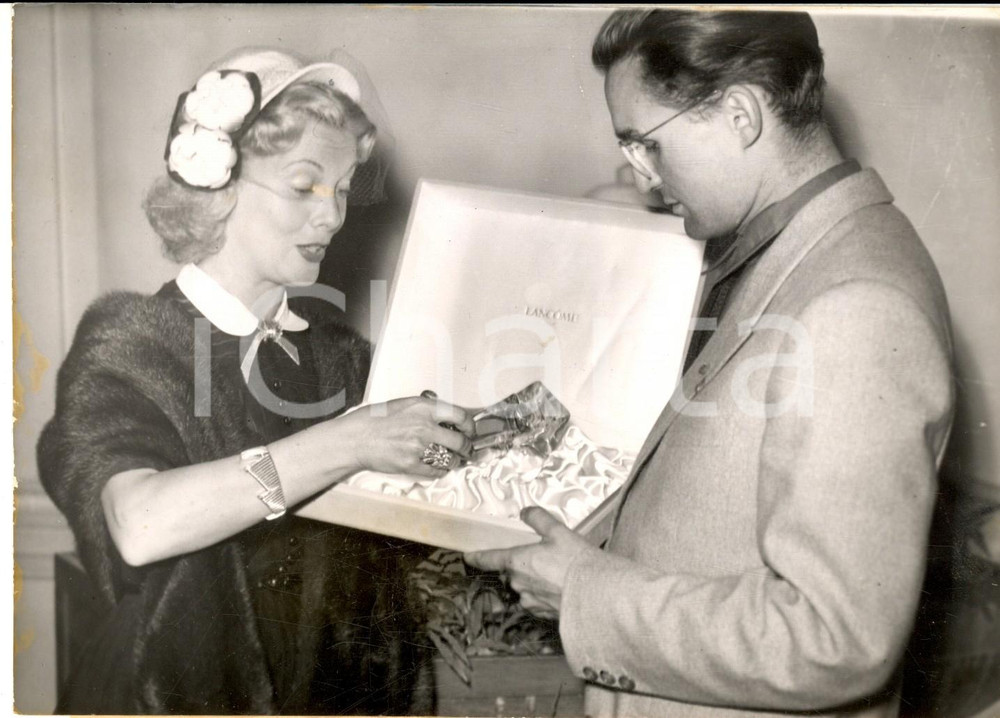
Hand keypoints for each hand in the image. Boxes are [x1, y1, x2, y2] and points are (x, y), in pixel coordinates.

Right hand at [340, 395, 475, 478]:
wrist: (355, 438)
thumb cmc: (374, 420)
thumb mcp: (403, 405)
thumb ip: (425, 411)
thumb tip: (445, 419)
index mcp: (423, 408)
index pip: (460, 415)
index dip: (470, 425)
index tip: (470, 430)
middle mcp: (424, 426)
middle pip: (460, 440)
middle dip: (466, 447)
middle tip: (466, 449)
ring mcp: (418, 447)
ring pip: (450, 458)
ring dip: (454, 461)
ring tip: (453, 460)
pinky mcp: (411, 464)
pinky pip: (435, 471)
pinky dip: (439, 471)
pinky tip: (438, 468)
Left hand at [465, 507, 593, 616]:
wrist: (597, 594)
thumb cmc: (576, 562)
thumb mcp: (558, 531)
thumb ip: (538, 519)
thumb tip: (526, 512)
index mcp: (517, 561)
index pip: (488, 559)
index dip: (477, 557)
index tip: (469, 556)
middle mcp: (518, 584)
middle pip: (509, 573)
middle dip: (518, 566)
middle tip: (536, 558)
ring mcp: (530, 601)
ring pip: (523, 589)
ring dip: (531, 582)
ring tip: (552, 574)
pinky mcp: (543, 615)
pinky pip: (536, 602)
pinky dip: (543, 595)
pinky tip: (559, 589)